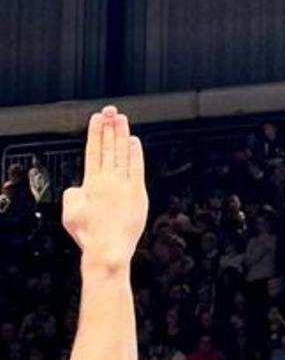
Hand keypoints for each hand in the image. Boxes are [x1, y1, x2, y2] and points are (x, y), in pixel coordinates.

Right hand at [63, 106, 147, 272]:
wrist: (108, 249)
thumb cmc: (90, 235)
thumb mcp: (70, 211)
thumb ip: (74, 194)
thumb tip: (80, 189)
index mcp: (90, 182)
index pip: (93, 150)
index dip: (95, 133)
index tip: (97, 120)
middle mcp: (108, 180)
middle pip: (108, 147)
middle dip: (109, 127)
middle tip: (110, 111)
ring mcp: (124, 185)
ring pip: (122, 154)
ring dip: (122, 135)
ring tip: (121, 119)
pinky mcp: (138, 193)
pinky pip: (137, 168)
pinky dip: (136, 154)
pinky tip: (134, 141)